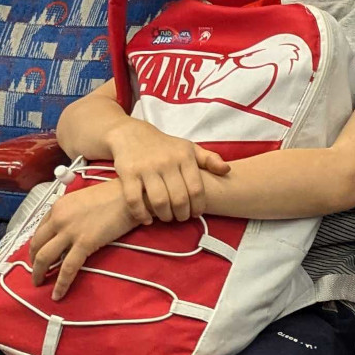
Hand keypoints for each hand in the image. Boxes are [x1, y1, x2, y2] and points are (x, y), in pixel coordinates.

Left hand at [29, 182, 139, 299]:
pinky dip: (60, 284)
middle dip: (33, 261)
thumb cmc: (117, 193)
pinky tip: (57, 294)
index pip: (40, 229)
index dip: (38, 244)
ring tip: (40, 283)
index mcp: (60, 205)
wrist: (135, 194)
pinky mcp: (85, 243)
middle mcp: (59, 217)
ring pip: (44, 257)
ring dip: (38, 273)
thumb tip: (71, 229)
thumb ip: (73, 212)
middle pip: (36, 244)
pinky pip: (67, 268)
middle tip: (38, 270)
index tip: (40, 252)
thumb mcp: (87, 198)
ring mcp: (71, 231)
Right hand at [105, 119, 229, 222]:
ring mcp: (146, 168)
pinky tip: (147, 219)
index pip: (196, 188)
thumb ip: (209, 159)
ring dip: (164, 215)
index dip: (198, 205)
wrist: (133, 135)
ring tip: (167, 218)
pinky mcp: (128, 174)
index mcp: (184, 156)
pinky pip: (134, 200)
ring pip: (159, 201)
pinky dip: (141, 214)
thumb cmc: (166, 146)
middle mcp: (167, 162)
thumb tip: (227, 170)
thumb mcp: (189, 148)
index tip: (197, 213)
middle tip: (182, 218)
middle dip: (182, 214)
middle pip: (179, 198)